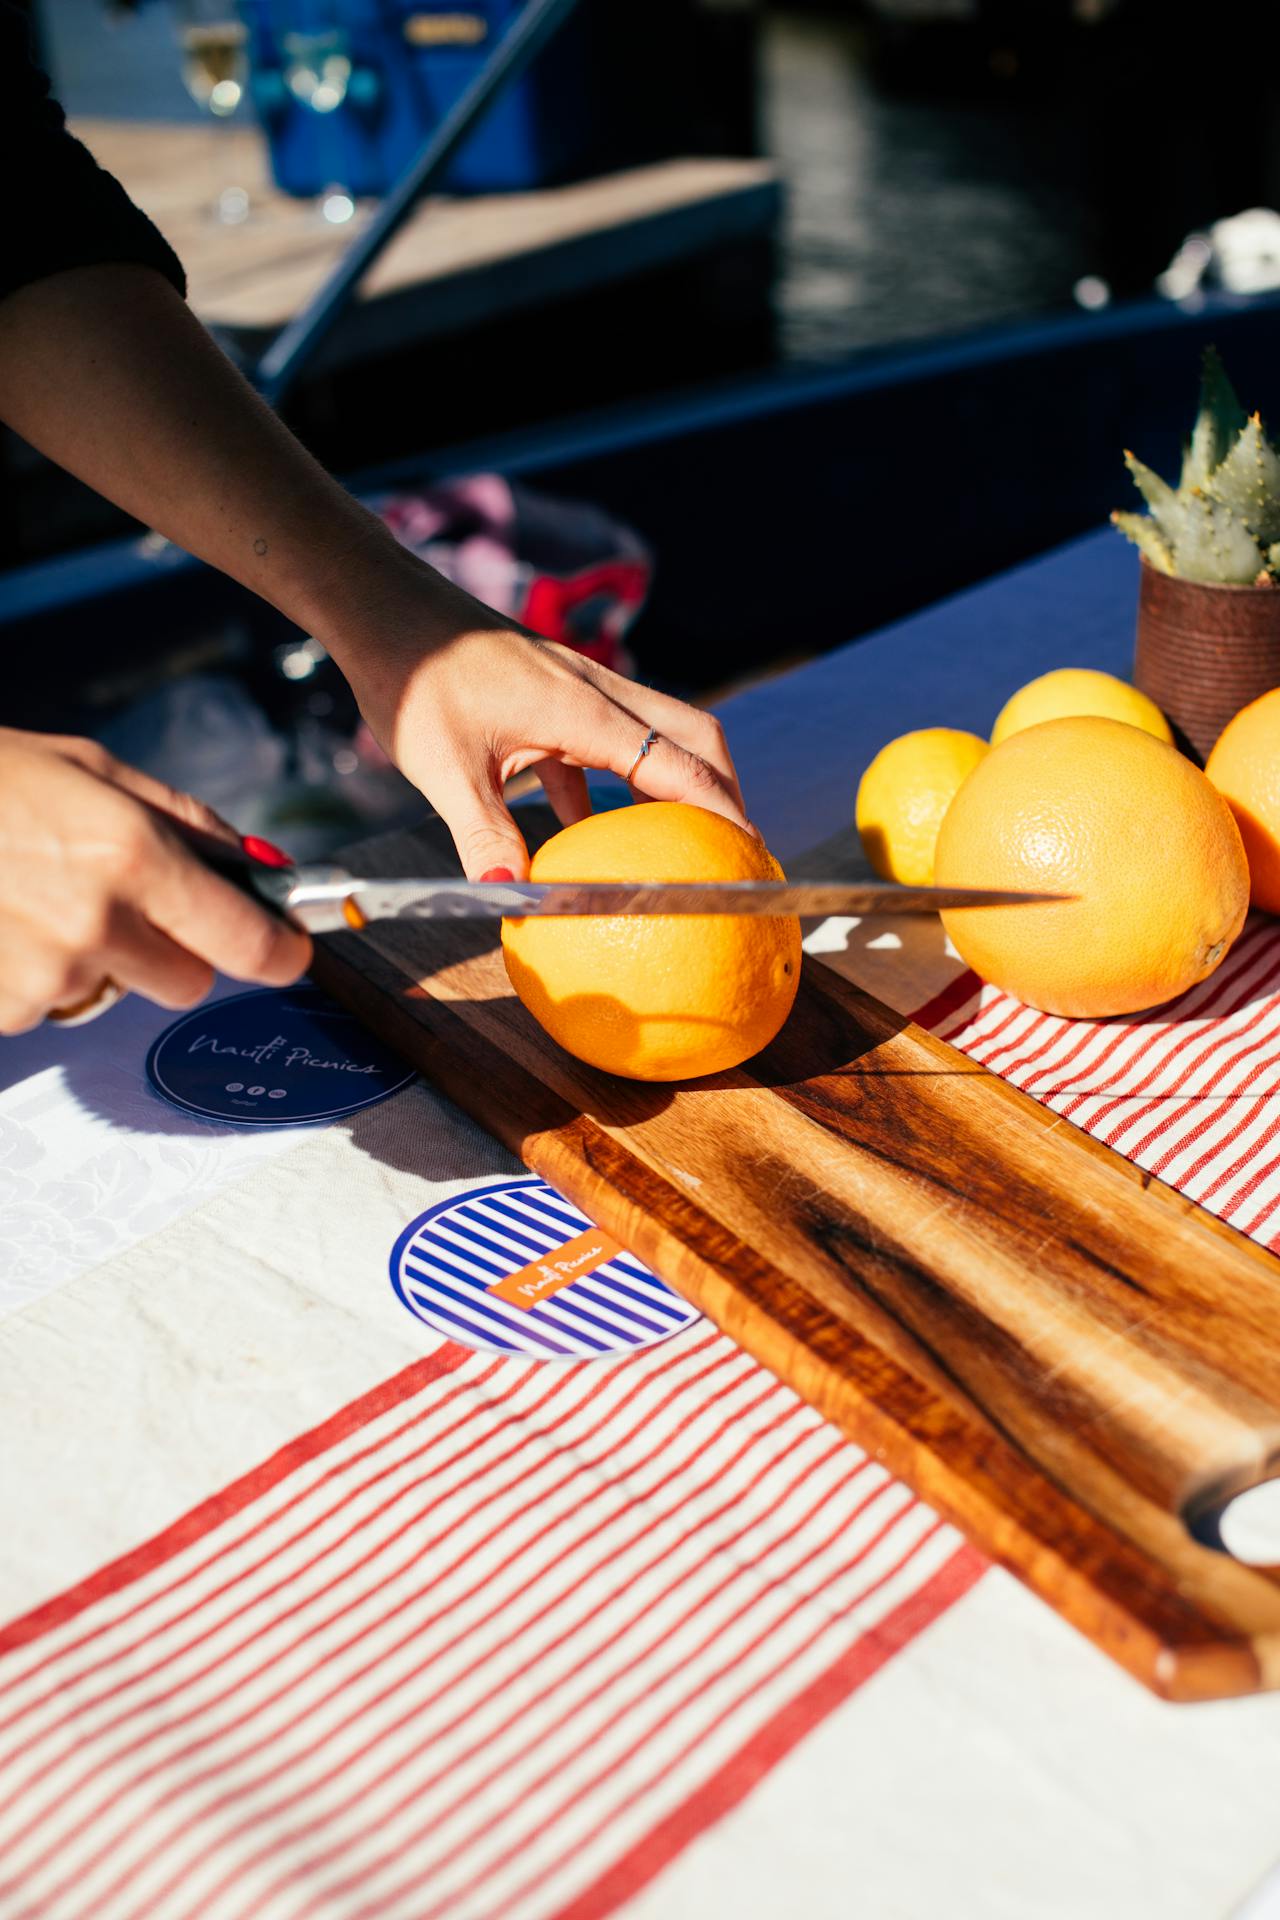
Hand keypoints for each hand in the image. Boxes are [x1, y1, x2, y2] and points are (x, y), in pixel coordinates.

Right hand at [0, 729, 310, 1034]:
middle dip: (172, 947)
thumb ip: (188, 824)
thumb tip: (263, 868)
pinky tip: (8, 924)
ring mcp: (45, 975)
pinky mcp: (4, 1009)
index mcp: (133, 856)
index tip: (288, 950)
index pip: (246, 940)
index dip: (278, 950)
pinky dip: (38, 974)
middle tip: (121, 899)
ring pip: (115, 992)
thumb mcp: (95, 772)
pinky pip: (54, 1005)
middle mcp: (95, 924)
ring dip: (96, 959)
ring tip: (39, 897)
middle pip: (188, 980)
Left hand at [339, 572, 751, 880]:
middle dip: (725, 789)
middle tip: (736, 846)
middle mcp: (595, 693)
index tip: (749, 852)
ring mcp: (575, 689)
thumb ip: (482, 831)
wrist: (383, 609)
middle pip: (692, 736)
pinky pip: (601, 742)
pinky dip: (611, 784)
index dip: (722, 809)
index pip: (678, 763)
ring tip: (680, 842)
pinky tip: (583, 829)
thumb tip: (507, 890)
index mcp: (583, 710)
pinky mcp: (550, 694)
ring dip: (675, 783)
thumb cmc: (412, 678)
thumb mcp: (443, 768)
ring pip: (654, 733)